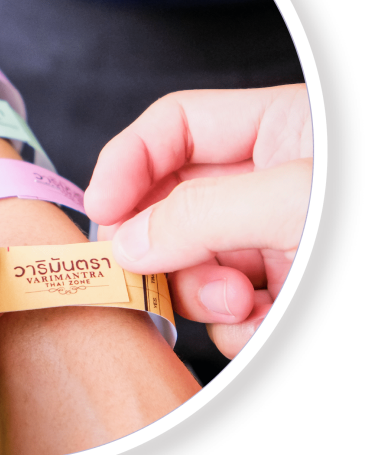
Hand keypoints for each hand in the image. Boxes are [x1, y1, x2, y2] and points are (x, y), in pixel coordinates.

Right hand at [84, 84, 311, 358]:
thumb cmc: (369, 214)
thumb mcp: (298, 199)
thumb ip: (204, 211)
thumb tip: (128, 240)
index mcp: (275, 131)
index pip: (173, 128)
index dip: (127, 162)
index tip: (102, 211)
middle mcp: (265, 184)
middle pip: (172, 201)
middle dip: (160, 240)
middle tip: (145, 272)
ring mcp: (271, 241)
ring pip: (194, 261)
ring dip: (203, 290)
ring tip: (244, 303)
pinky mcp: (281, 294)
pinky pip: (229, 310)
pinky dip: (238, 326)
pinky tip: (267, 324)